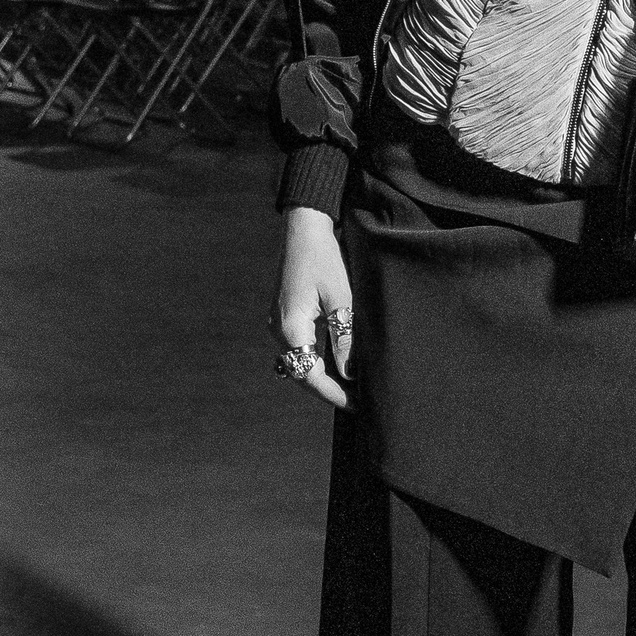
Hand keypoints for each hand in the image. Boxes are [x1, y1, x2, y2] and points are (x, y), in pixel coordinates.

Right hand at [272, 207, 353, 408]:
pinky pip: (300, 347)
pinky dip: (317, 359)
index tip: (356, 406)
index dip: (334, 393)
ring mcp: (278, 323)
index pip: (311, 374)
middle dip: (329, 389)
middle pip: (302, 372)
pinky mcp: (284, 316)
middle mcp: (279, 330)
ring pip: (300, 361)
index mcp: (290, 328)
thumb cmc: (324, 258)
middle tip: (357, 402)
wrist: (304, 229)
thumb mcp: (341, 298)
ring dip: (323, 375)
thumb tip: (350, 373)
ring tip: (350, 388)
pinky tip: (337, 364)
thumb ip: (344, 337)